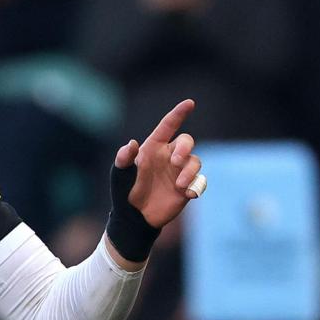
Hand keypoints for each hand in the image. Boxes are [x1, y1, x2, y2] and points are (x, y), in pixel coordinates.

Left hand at [116, 99, 201, 228]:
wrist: (135, 216)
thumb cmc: (124, 192)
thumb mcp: (119, 176)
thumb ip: (123, 160)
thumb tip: (132, 144)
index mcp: (153, 149)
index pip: (167, 126)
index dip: (178, 114)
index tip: (189, 103)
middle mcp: (168, 156)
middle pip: (187, 141)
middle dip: (184, 148)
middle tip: (175, 161)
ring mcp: (179, 171)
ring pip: (196, 161)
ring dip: (190, 171)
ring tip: (179, 185)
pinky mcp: (187, 187)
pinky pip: (200, 181)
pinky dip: (196, 186)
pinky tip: (187, 194)